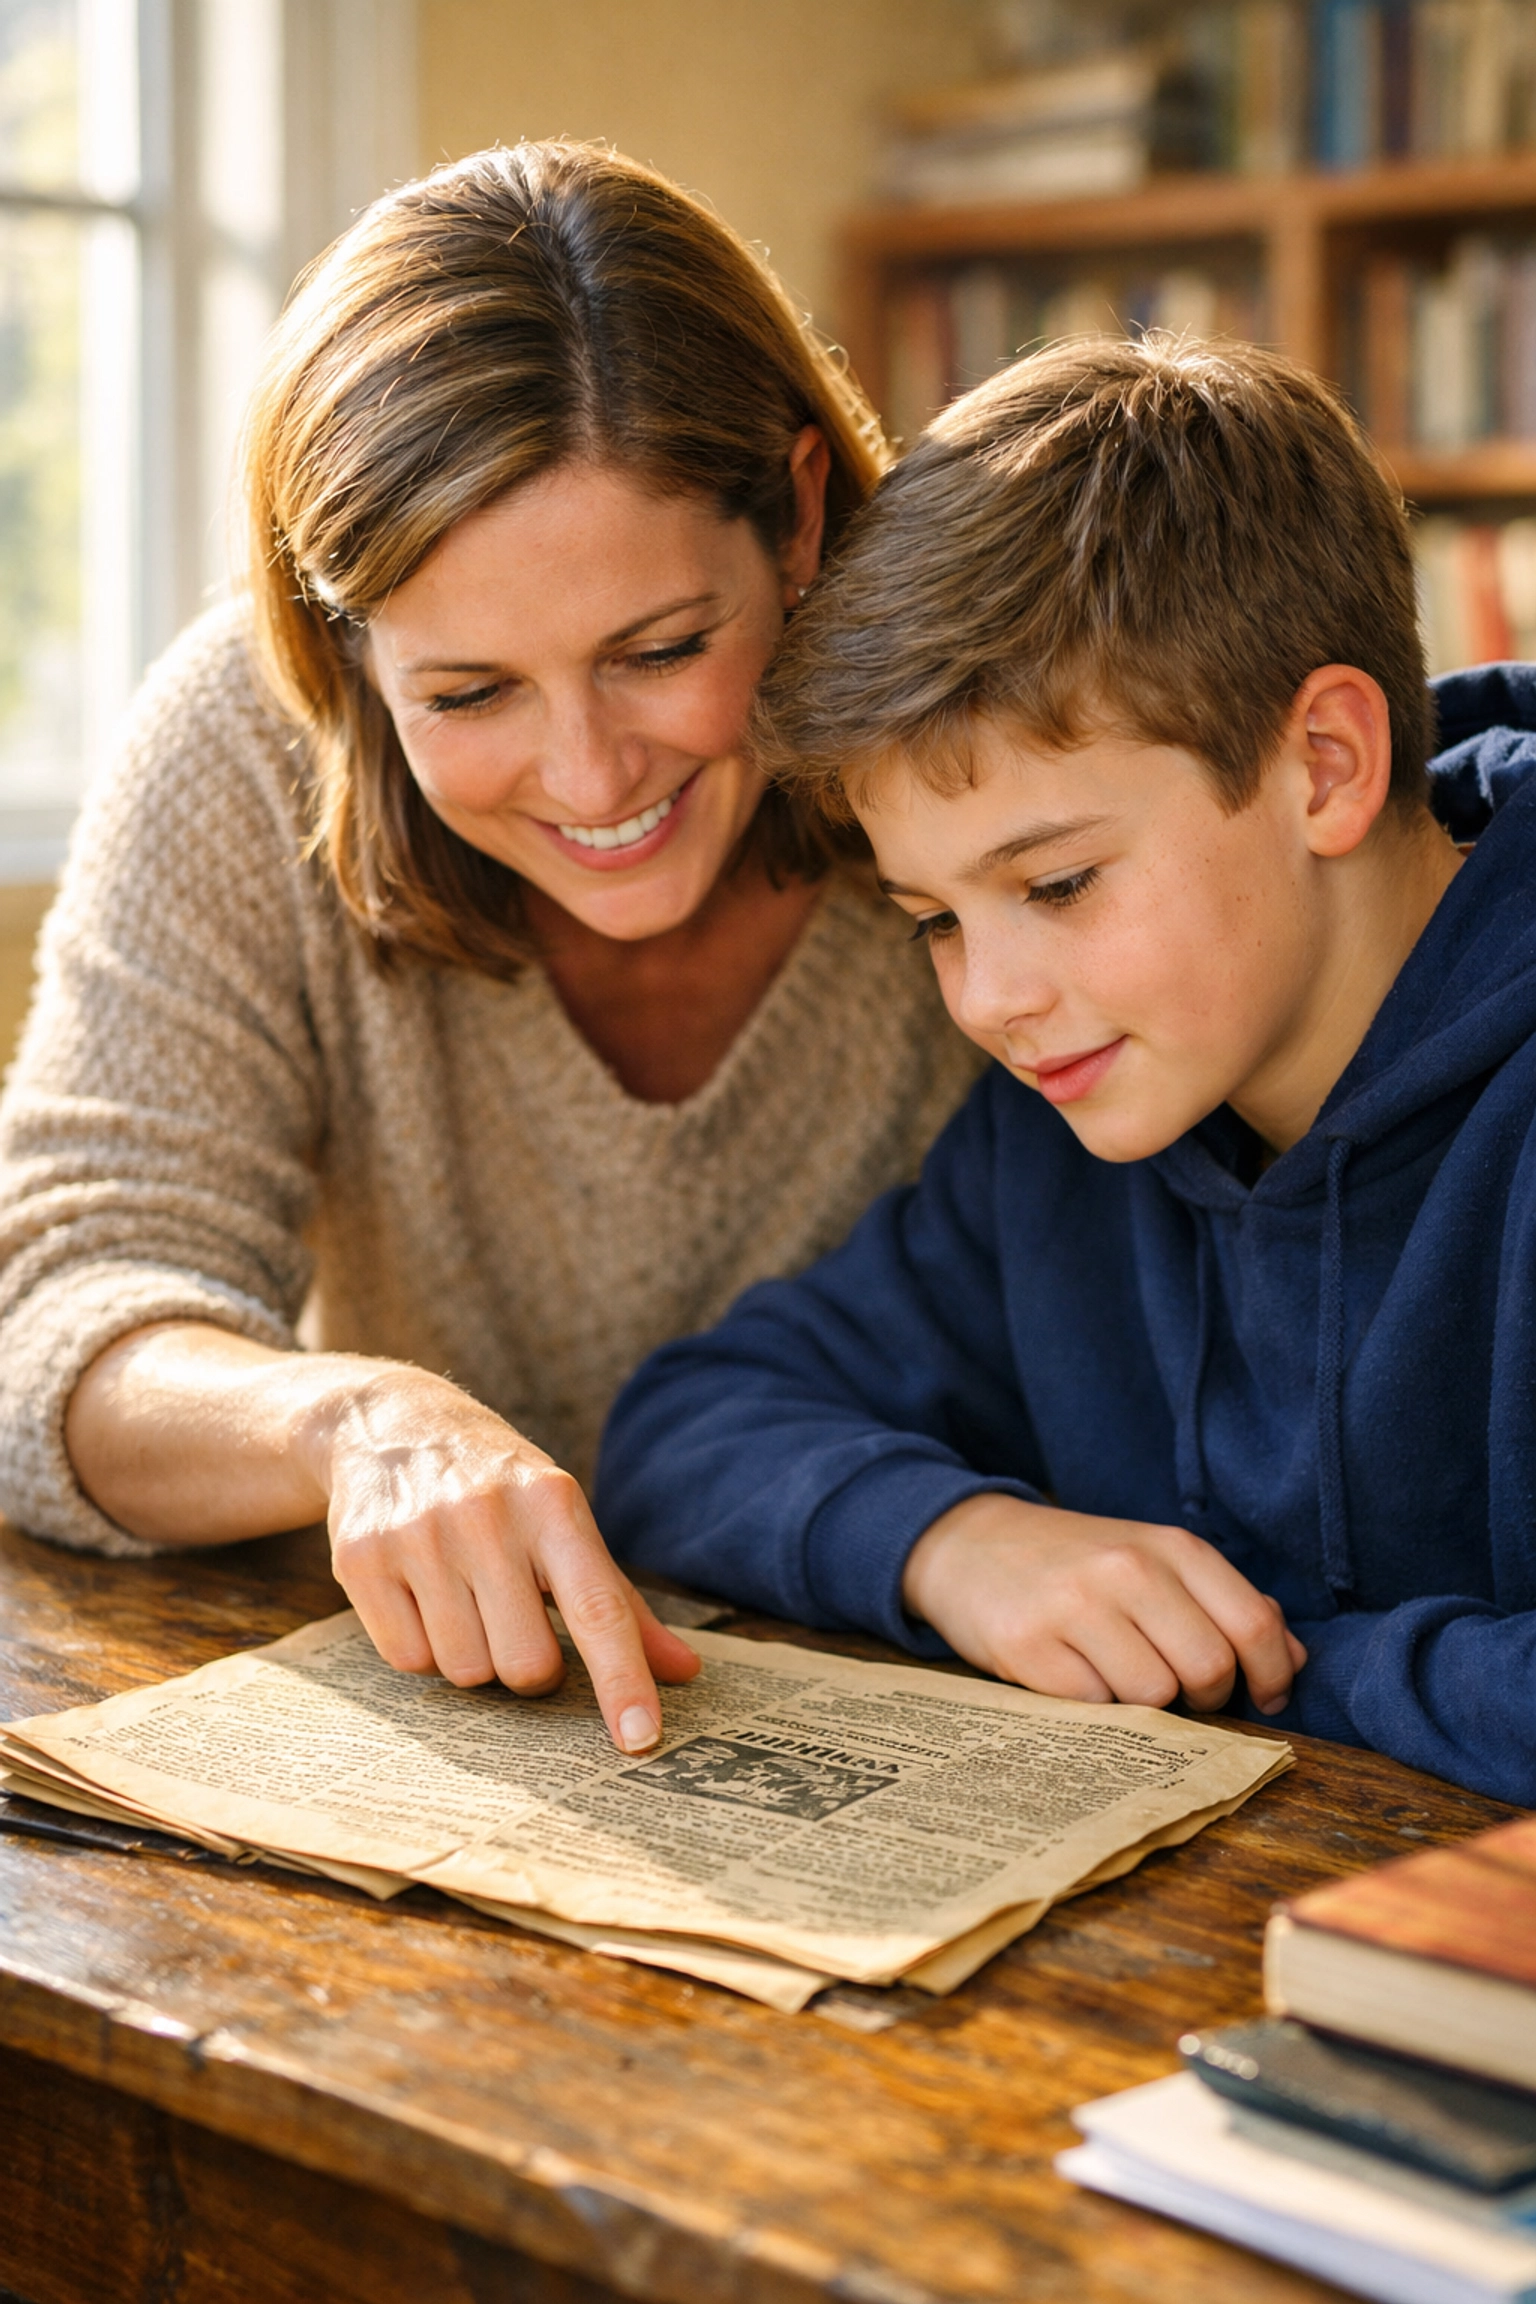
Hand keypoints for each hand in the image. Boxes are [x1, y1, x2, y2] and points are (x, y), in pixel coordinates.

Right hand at [310, 1366, 699, 1751]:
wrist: (391, 1425)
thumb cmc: (499, 1487)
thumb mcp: (563, 1522)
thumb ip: (620, 1602)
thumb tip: (686, 1671)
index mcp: (552, 1506)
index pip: (598, 1609)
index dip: (623, 1680)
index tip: (641, 1739)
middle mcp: (486, 1517)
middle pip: (526, 1665)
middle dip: (529, 1666)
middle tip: (517, 1620)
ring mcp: (420, 1538)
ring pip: (465, 1672)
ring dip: (474, 1656)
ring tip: (465, 1599)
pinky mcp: (363, 1560)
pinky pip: (409, 1661)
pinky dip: (423, 1649)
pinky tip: (422, 1598)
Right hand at [902, 1494, 1305, 1715]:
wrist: (967, 1546)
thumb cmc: (1076, 1562)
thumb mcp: (1153, 1560)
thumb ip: (1225, 1603)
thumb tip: (1295, 1658)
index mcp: (1169, 1546)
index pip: (1254, 1623)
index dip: (1272, 1674)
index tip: (1263, 1696)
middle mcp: (1127, 1569)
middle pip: (1209, 1669)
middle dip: (1205, 1697)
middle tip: (1179, 1688)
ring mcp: (1075, 1606)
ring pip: (1154, 1695)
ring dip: (1145, 1703)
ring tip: (1117, 1674)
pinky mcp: (1029, 1646)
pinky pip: (1094, 1709)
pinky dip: (1093, 1708)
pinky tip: (1075, 1676)